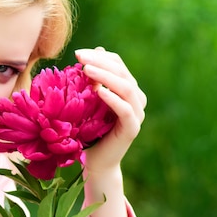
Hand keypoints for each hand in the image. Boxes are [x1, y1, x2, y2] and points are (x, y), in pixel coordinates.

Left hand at [75, 47, 146, 174]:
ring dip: (105, 76)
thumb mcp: (86, 104)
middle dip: (100, 62)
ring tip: (86, 70)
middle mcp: (136, 100)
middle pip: (122, 73)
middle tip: (80, 56)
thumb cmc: (88, 133)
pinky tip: (98, 91)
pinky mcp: (132, 129)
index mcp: (127, 90)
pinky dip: (112, 99)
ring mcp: (137, 114)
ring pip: (126, 88)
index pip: (118, 65)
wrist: (96, 163)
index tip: (79, 53)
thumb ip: (90, 84)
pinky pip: (125, 110)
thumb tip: (88, 58)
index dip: (101, 56)